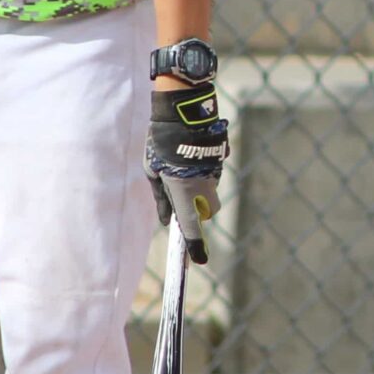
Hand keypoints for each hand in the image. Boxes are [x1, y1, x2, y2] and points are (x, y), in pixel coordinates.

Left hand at [146, 80, 227, 264]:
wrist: (182, 112)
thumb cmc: (160, 143)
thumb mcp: (152, 172)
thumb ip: (160, 198)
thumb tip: (166, 219)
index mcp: (185, 192)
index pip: (191, 226)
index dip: (194, 246)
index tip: (199, 262)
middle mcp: (205, 186)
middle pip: (209, 212)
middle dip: (200, 212)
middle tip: (184, 200)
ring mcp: (216, 173)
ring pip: (212, 190)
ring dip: (200, 188)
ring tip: (180, 164)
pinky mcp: (222, 159)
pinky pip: (213, 173)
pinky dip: (203, 171)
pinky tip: (190, 153)